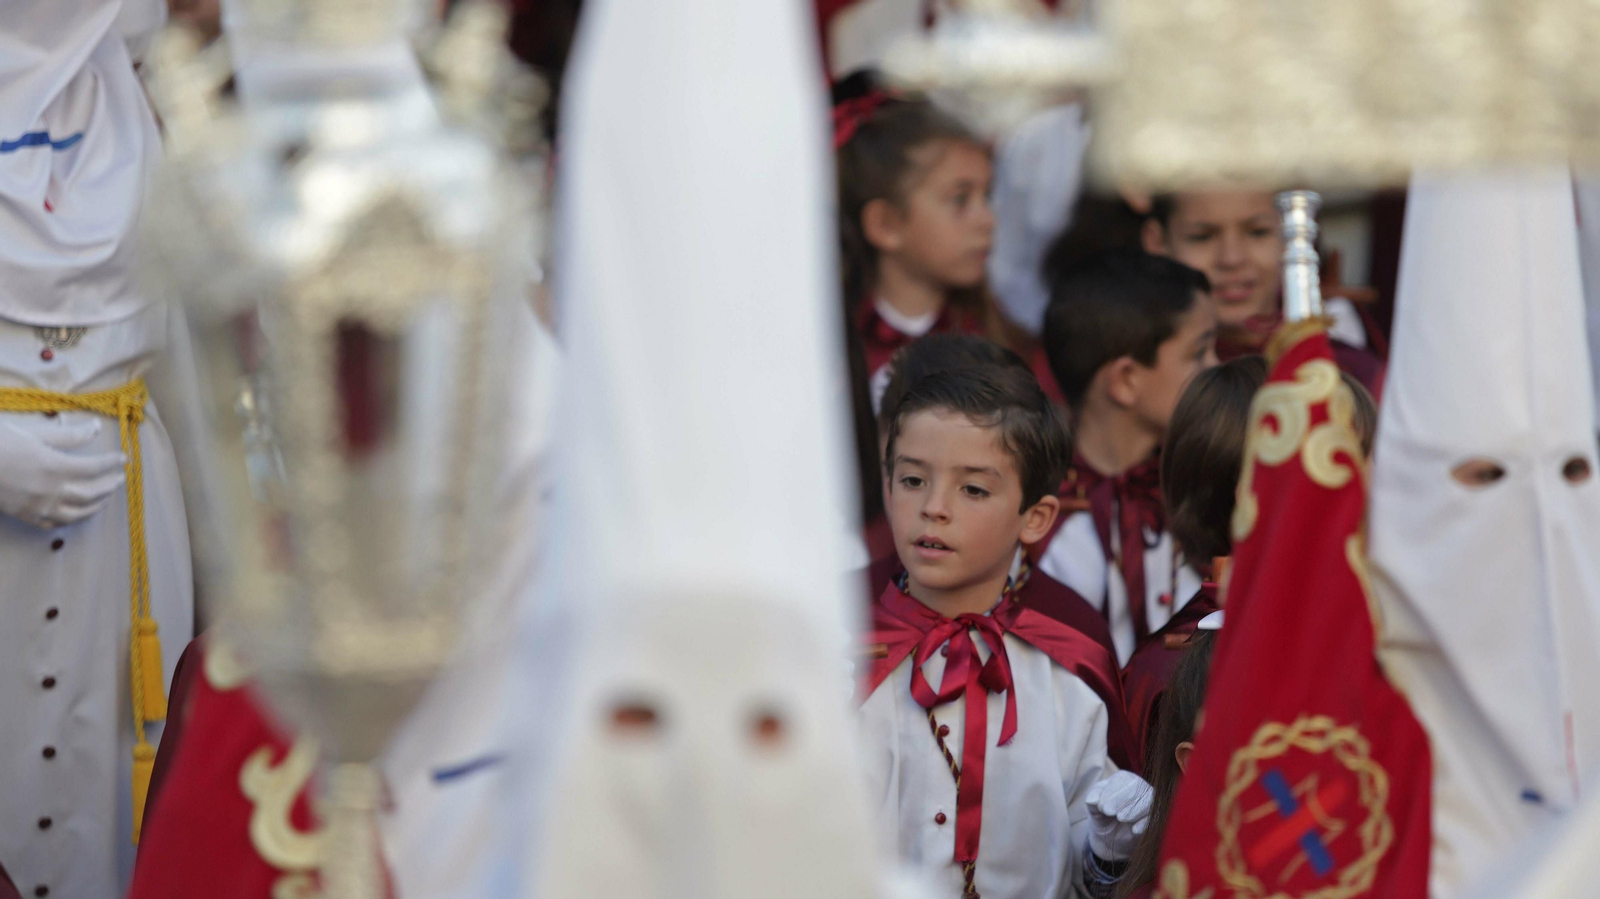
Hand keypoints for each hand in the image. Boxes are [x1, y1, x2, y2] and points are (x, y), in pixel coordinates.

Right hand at [0, 418, 126, 528]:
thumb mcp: (34, 433)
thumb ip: (68, 435)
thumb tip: (95, 427)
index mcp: (54, 466)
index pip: (94, 467)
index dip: (111, 463)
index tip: (123, 458)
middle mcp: (50, 490)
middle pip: (91, 493)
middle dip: (109, 486)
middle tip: (119, 479)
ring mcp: (37, 506)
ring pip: (77, 512)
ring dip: (96, 505)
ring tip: (105, 497)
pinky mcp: (25, 516)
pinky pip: (54, 523)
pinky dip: (71, 519)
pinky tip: (77, 513)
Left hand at [1086, 770, 1153, 861]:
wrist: (1112, 839)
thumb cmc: (1103, 817)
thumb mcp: (1094, 808)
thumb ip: (1092, 800)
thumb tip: (1094, 800)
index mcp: (1123, 779)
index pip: (1121, 779)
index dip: (1111, 793)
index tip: (1103, 808)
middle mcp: (1139, 786)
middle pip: (1136, 787)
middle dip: (1121, 800)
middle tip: (1110, 813)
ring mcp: (1150, 801)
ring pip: (1149, 800)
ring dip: (1134, 809)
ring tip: (1120, 818)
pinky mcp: (1156, 817)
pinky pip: (1156, 816)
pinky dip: (1145, 823)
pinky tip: (1134, 829)